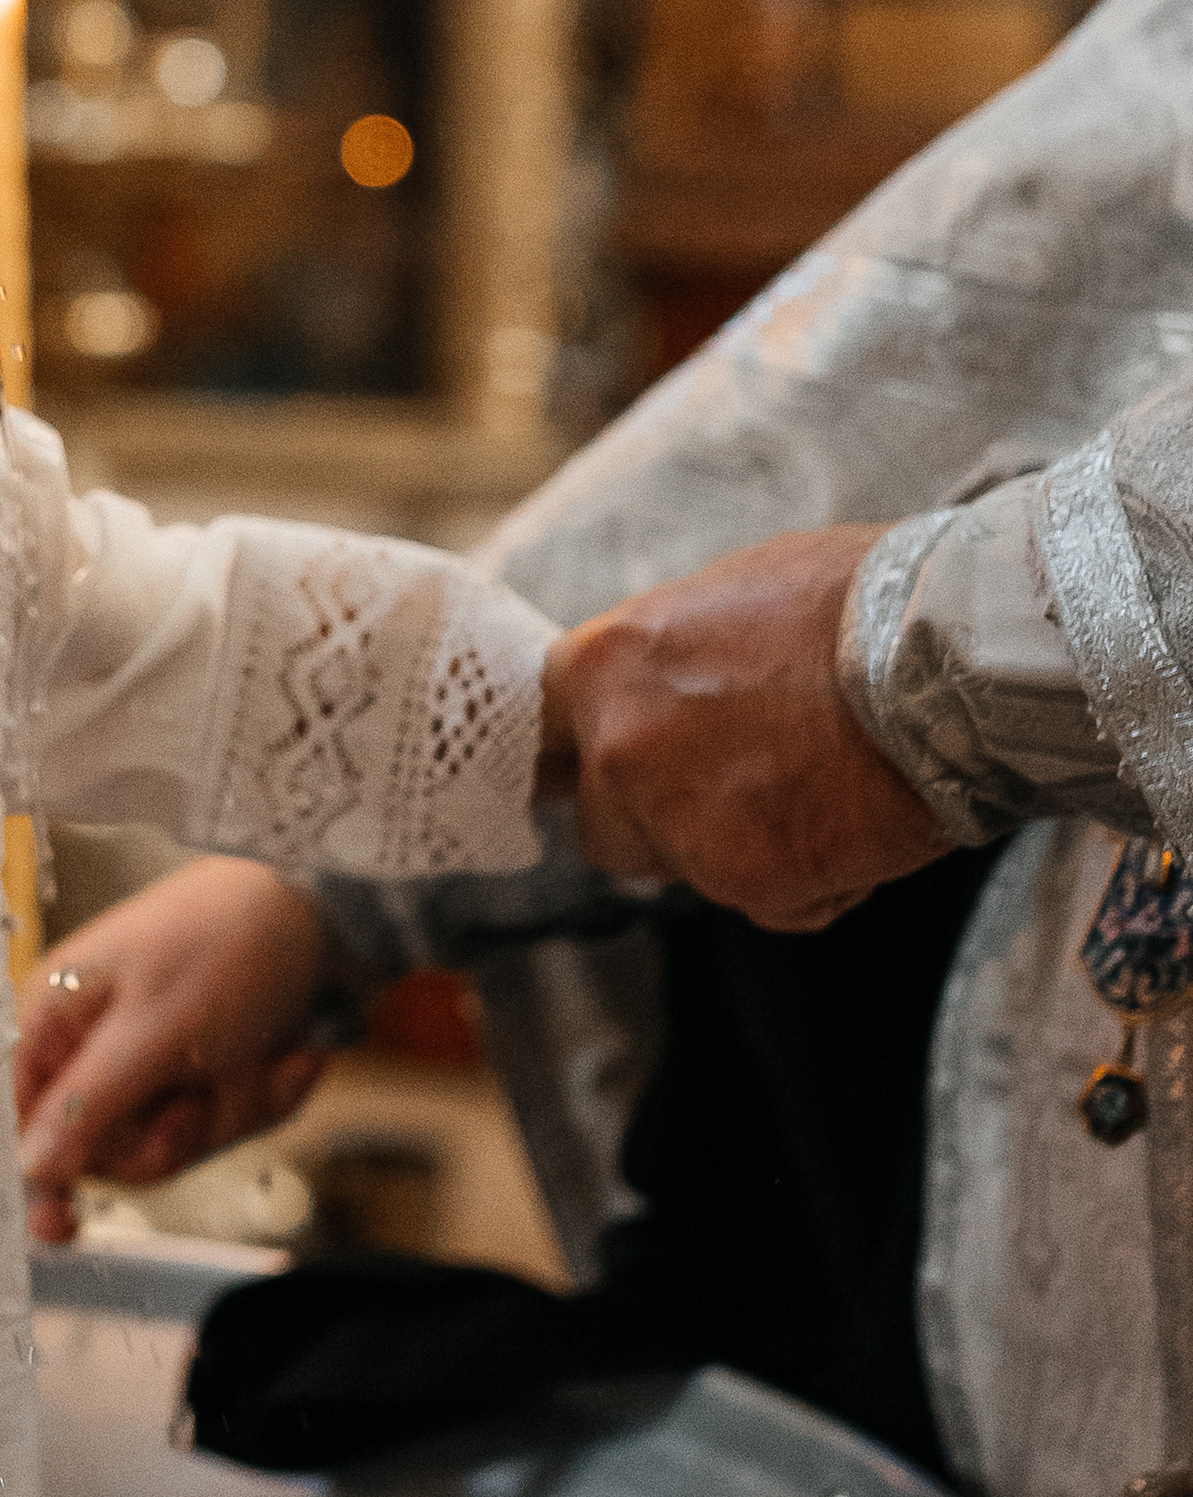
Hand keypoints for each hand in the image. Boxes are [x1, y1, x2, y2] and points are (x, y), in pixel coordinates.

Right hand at [13, 858, 329, 1243]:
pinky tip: (286, 1052)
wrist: (329, 905)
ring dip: (229, 1111)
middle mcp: (98, 1044)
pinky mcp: (208, 1071)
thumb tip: (29, 1165)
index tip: (57, 1228)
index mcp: (57, 1017)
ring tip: (258, 1059)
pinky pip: (224, 1123)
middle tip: (201, 1099)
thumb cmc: (228, 941)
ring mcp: (157, 1061)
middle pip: (104, 1149)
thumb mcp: (155, 1027)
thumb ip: (89, 1102)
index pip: (20, 1118)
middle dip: (169, 1134)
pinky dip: (264, 1094)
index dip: (37, 1174)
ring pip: (173, 1143)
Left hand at [540, 524, 952, 932]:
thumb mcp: (738, 592)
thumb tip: (658, 688)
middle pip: (607, 827)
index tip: (583, 779)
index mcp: (607, 666)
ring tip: (825, 788)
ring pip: (685, 871)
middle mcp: (622, 750)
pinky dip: (816, 881)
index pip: (539, 736)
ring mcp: (679, 825)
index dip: (574, 759)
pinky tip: (862, 821)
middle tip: (744, 785)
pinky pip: (772, 904)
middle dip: (661, 822)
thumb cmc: (863, 604)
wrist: (957, 655)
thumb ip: (671, 659)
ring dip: (739, 852)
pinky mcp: (748, 883)